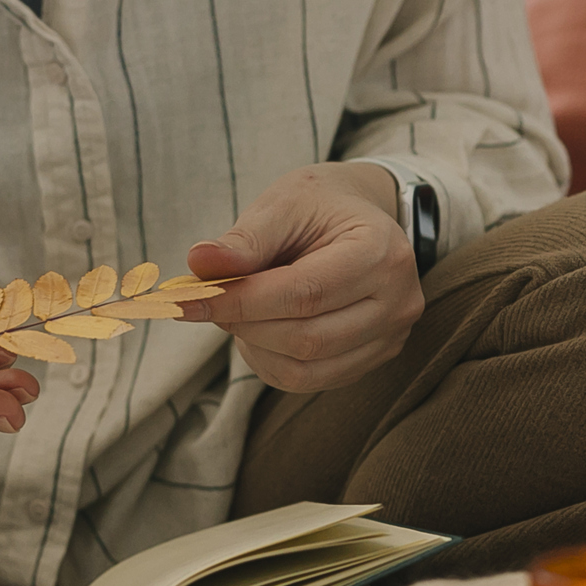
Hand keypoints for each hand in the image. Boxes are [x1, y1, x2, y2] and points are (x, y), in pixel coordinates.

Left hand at [181, 162, 423, 392]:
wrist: (361, 219)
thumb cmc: (321, 207)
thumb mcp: (284, 204)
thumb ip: (244, 239)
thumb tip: (199, 263)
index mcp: (381, 251)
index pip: (305, 292)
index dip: (242, 301)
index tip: (187, 300)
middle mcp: (398, 301)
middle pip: (306, 337)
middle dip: (244, 323)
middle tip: (209, 301)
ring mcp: (391, 336)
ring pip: (306, 368)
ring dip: (255, 347)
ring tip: (239, 311)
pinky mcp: (375, 358)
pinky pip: (311, 380)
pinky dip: (271, 361)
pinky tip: (260, 330)